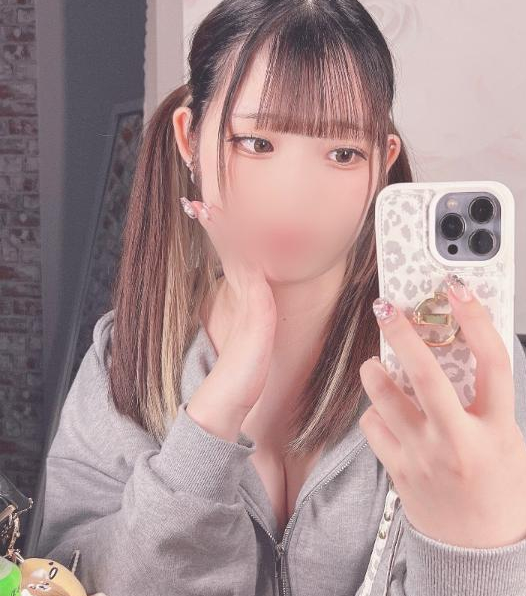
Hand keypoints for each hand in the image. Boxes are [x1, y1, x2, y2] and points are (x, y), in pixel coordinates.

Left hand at [181, 197, 276, 414]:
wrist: (233, 395)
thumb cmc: (227, 367)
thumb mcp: (220, 332)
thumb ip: (218, 311)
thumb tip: (205, 297)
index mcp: (243, 297)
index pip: (230, 256)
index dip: (217, 233)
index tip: (196, 210)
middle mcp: (253, 294)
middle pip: (239, 250)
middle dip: (220, 223)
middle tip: (197, 200)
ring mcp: (257, 300)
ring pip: (244, 254)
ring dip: (224, 229)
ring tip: (204, 208)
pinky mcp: (259, 309)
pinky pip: (248, 270)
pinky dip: (234, 248)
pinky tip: (220, 234)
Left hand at [358, 273, 525, 548]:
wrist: (478, 551)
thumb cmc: (497, 491)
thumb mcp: (507, 439)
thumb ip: (485, 399)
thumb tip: (456, 350)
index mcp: (496, 430)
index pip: (492, 362)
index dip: (476, 319)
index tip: (459, 291)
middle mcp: (457, 442)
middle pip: (426, 374)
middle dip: (402, 333)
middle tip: (387, 308)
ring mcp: (422, 458)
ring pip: (384, 399)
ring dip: (374, 371)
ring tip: (376, 363)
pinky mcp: (397, 471)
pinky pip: (371, 427)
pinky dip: (373, 411)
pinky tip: (383, 411)